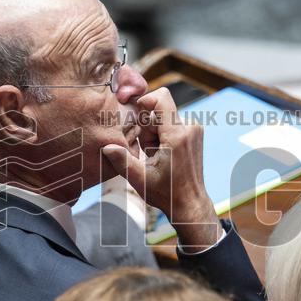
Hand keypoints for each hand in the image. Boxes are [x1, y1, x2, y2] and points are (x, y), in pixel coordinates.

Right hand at [102, 87, 220, 250]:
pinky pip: (171, 122)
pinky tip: (162, 153)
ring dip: (153, 133)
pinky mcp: (194, 132)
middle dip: (146, 126)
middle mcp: (189, 127)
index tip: (136, 120)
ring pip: (163, 116)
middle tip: (147, 151)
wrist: (189, 203)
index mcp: (177, 135)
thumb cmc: (166, 193)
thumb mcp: (140, 179)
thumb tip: (107, 146)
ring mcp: (194, 129)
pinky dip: (162, 134)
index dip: (144, 102)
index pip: (161, 97)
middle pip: (158, 110)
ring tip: (155, 155)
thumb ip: (122, 161)